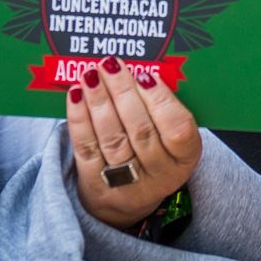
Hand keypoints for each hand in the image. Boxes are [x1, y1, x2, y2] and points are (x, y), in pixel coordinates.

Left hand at [66, 57, 200, 229]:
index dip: (161, 101)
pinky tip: (76, 95)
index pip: (178, 129)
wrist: (127, 196)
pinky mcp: (97, 185)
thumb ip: (160, 106)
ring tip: (90, 75)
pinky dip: (79, 119)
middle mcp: (159, 175)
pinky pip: (87, 149)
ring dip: (99, 102)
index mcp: (184, 158)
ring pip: (112, 139)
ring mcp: (127, 184)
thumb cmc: (152, 149)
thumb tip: (138, 70)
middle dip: (123, 93)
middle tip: (110, 65)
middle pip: (141, 131)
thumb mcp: (168, 134)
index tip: (145, 75)